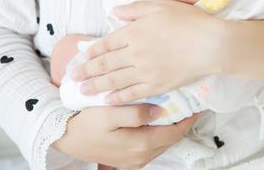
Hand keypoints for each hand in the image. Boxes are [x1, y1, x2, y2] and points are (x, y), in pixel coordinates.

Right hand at [53, 105, 197, 168]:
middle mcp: (141, 156)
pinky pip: (153, 146)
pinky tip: (160, 120)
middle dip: (182, 122)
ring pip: (163, 142)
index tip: (198, 105)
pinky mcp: (129, 159)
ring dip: (172, 127)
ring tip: (178, 109)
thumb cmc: (86, 122)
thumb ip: (136, 112)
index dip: (188, 119)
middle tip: (190, 104)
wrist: (65, 138)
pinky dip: (160, 133)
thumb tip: (160, 111)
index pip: (175, 132)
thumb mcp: (109, 112)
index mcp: (140, 145)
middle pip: (171, 139)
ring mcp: (135, 160)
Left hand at [71, 0, 225, 104]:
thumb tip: (115, 10)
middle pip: (105, 64)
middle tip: (72, 77)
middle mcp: (134, 54)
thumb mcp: (160, 6)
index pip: (106, 43)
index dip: (92, 51)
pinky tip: (108, 100)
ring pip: (114, 80)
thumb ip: (135, 9)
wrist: (211, 45)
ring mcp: (145, 72)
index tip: (82, 57)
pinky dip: (118, 97)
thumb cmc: (189, 21)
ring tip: (82, 91)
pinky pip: (132, 94)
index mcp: (134, 32)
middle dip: (86, 71)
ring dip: (96, 86)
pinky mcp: (157, 86)